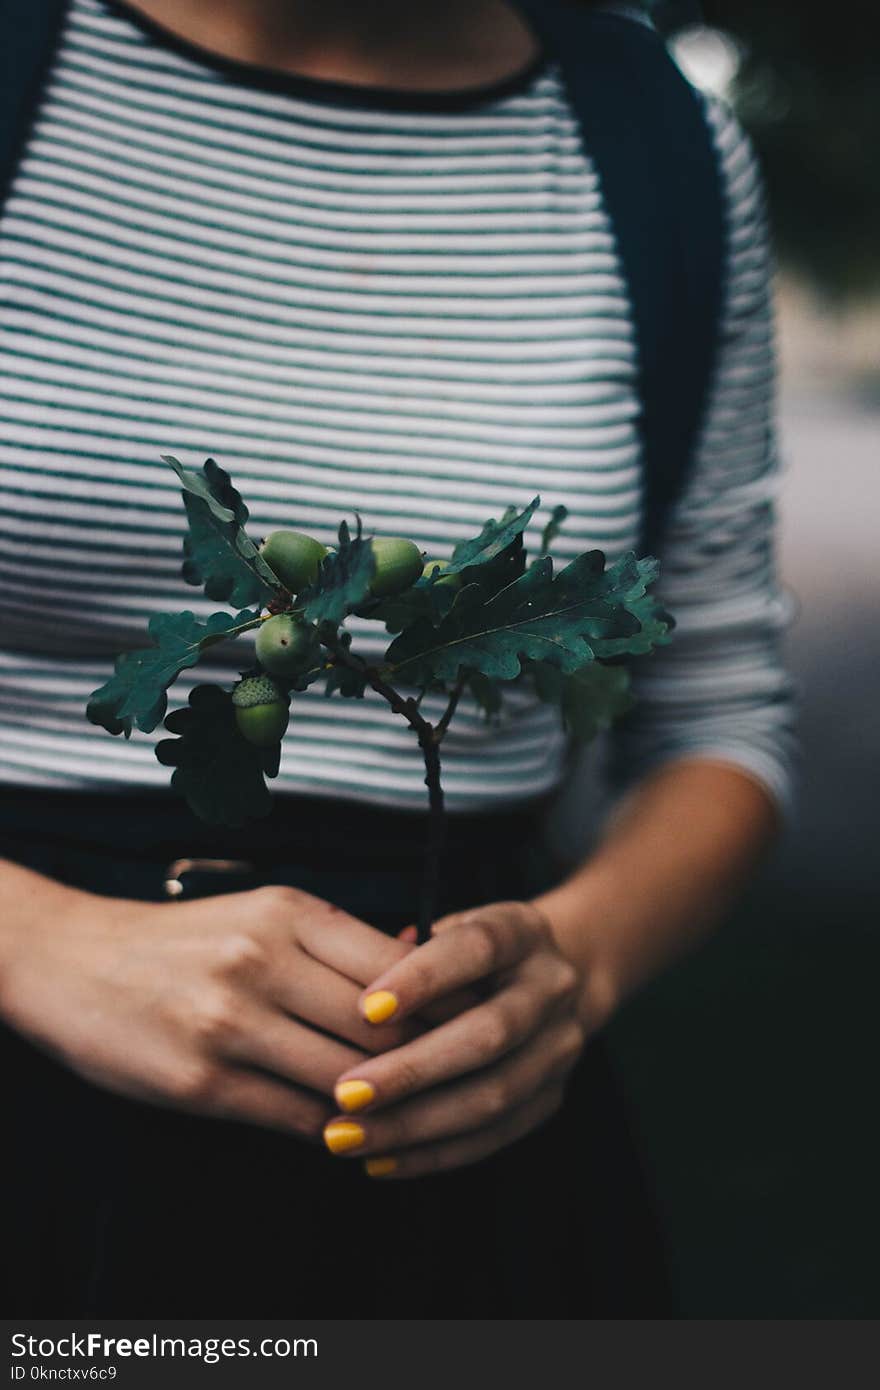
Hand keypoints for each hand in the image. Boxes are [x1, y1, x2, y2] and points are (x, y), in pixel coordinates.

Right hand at [1, 876, 419, 1140]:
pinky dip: (332, 1129)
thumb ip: (339, 939)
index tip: (469, 1027)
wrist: (76, 961)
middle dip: (424, 1060)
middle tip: (451, 1080)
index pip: (399, 968)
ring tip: (405, 1113)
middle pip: (382, 1027)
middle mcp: (262, 961)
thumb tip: (424, 951)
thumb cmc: (185, 939)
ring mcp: (230, 1023)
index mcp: (288, 912)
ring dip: (382, 1105)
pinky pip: (296, 1118)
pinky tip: (346, 1128)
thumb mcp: (262, 912)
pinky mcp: (202, 1082)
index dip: (444, 1006)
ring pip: (346, 1079)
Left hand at [323, 900, 586, 1176]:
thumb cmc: (469, 953)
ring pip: (494, 1095)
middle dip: (413, 1069)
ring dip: (415, 1123)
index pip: (478, 948)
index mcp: (522, 932)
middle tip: (345, 1093)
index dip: (423, 978)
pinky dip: (434, 1154)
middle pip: (490, 1033)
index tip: (364, 1010)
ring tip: (347, 1136)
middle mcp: (551, 988)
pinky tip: (379, 1159)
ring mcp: (559, 1046)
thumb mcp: (448, 926)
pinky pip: (494, 1137)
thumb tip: (345, 991)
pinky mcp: (551, 1097)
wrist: (548, 978)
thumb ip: (406, 952)